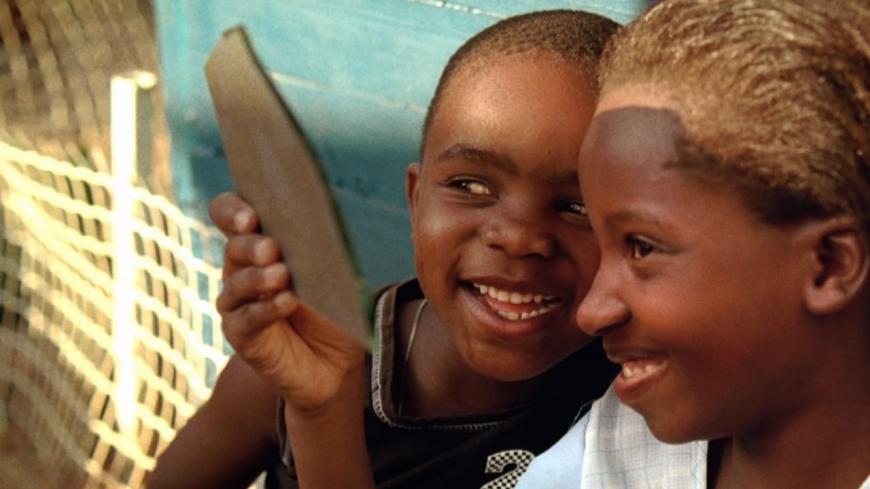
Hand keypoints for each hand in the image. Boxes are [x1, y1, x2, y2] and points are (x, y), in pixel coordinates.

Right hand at [209, 192, 365, 414]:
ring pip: (237, 283)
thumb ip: (331, 244)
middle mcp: (242, 268)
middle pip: (234, 247)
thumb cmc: (337, 305)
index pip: (230, 215)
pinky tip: (286, 303)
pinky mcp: (242, 335)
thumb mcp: (339, 270)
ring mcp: (239, 302)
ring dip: (258, 278)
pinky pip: (247, 319)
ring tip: (281, 275)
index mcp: (260, 241)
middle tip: (271, 248)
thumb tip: (341, 219)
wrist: (338, 361)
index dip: (232, 211)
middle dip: (251, 244)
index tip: (249, 215)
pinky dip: (266, 310)